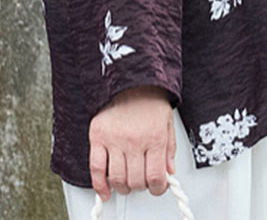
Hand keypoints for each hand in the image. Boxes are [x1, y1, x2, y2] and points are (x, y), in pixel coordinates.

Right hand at [88, 84, 176, 201]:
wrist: (131, 76)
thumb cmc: (150, 98)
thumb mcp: (168, 121)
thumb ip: (169, 149)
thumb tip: (168, 173)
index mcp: (155, 137)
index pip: (156, 177)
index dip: (158, 188)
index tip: (157, 187)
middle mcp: (135, 140)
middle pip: (136, 181)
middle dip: (141, 186)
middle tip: (142, 180)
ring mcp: (114, 139)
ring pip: (117, 179)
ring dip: (123, 187)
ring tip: (127, 182)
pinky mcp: (98, 136)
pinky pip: (96, 168)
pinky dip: (99, 185)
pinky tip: (105, 191)